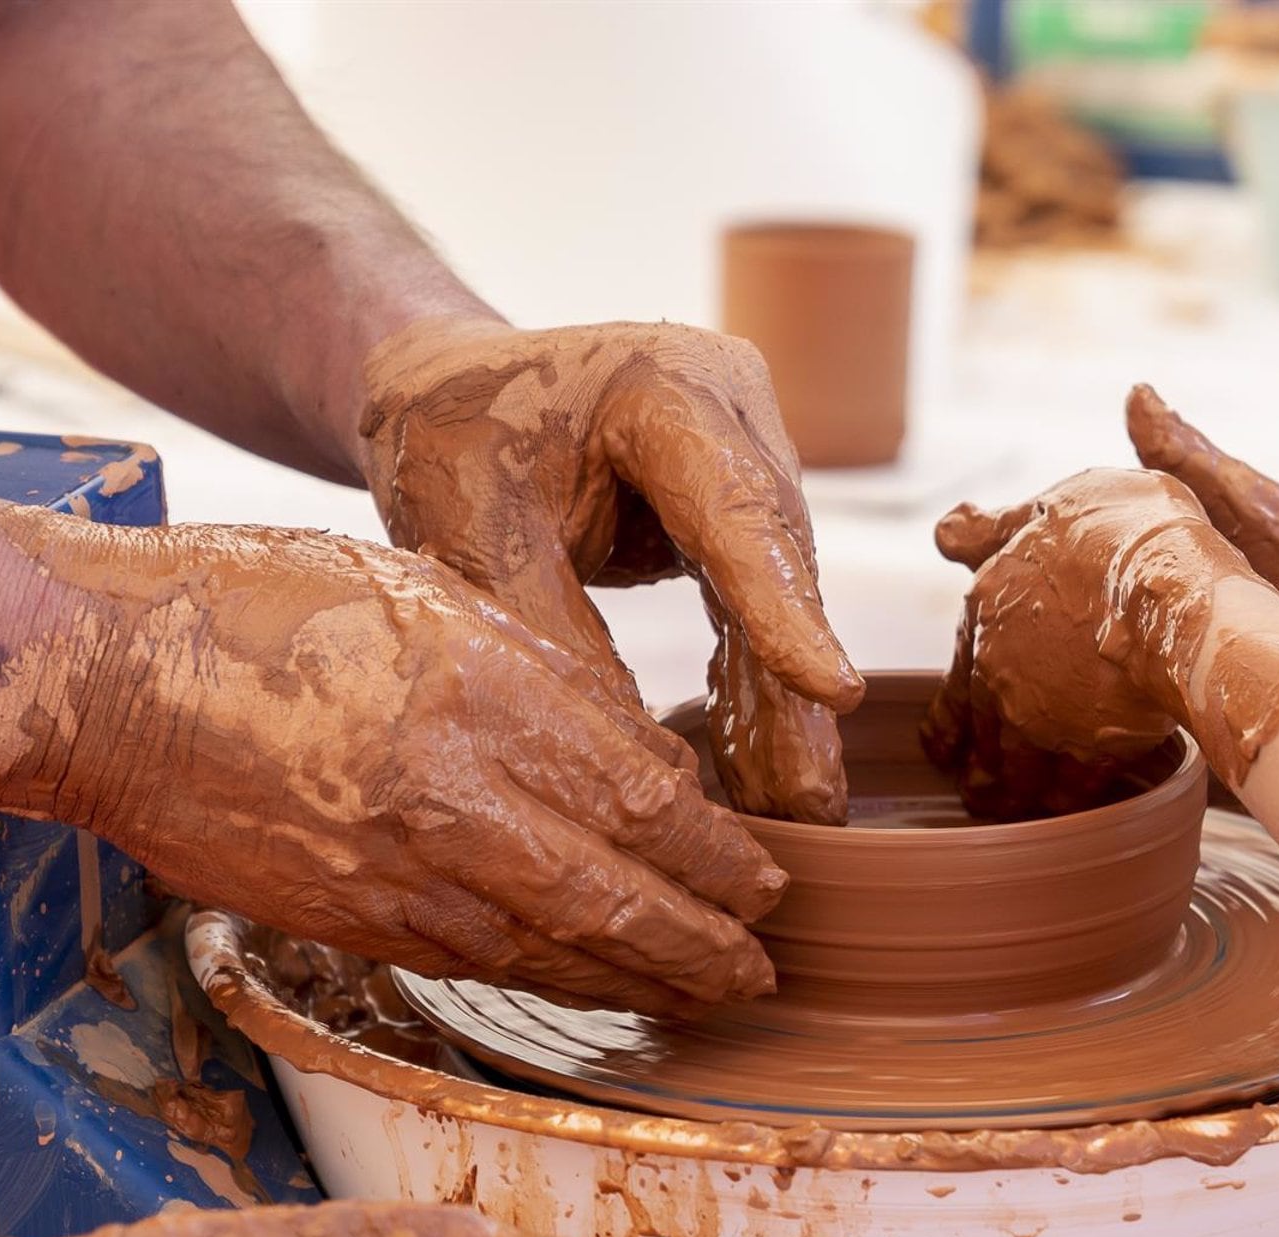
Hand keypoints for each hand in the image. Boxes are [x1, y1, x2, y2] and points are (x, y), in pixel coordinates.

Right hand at [0, 511, 787, 1013]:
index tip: (768, 878)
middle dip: (703, 944)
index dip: (719, 855)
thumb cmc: (264, 605)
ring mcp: (398, 868)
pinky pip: (472, 962)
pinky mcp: (347, 916)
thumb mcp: (432, 592)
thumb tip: (640, 762)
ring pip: (551, 948)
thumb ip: (544, 675)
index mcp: (488, 693)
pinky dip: (546, 978)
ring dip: (639, 980)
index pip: (645, 800)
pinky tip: (583, 982)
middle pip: (616, 896)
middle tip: (760, 969)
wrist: (107, 680)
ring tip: (701, 994)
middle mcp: (455, 793)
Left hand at [357, 317, 863, 822]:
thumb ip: (553, 635)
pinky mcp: (733, 509)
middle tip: (810, 802)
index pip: (736, 506)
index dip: (783, 607)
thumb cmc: (451, 440)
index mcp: (667, 385)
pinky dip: (749, 684)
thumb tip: (632, 763)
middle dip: (790, 688)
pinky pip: (749, 604)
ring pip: (776, 592)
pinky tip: (764, 772)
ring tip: (798, 809)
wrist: (443, 386)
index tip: (835, 691)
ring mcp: (744, 455)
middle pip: (774, 562)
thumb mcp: (477, 534)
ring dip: (781, 703)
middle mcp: (731, 411)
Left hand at [924, 468, 1260, 818]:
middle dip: (983, 772)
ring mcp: (1043, 718)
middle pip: (981, 743)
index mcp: (984, 615)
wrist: (1175, 583)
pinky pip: (1075, 788)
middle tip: (986, 795)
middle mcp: (1000, 675)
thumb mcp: (1045, 508)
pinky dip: (1075, 799)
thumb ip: (992, 529)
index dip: (951, 726)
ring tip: (1026, 811)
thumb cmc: (1119, 530)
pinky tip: (1082, 803)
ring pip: (1018, 775)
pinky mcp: (1092, 748)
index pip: (952, 689)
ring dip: (1019, 795)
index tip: (948, 749)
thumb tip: (947, 532)